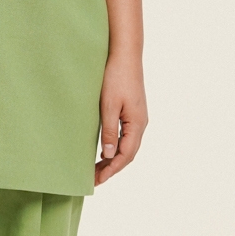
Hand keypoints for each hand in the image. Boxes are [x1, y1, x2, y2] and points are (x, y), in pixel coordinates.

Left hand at [95, 53, 147, 184]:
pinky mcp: (132, 112)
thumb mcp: (109, 106)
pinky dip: (115, 148)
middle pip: (128, 154)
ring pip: (127, 146)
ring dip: (113, 159)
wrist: (125, 54)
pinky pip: (126, 136)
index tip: (97, 181)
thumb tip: (109, 155)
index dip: (111, 170)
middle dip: (111, 168)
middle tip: (93, 180)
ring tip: (96, 169)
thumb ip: (109, 131)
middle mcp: (141, 123)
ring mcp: (138, 118)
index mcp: (137, 124)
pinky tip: (104, 151)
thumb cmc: (116, 77)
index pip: (126, 155)